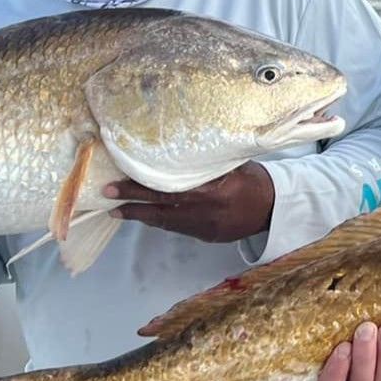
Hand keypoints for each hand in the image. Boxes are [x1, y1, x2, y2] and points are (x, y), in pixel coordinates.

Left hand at [104, 161, 273, 242]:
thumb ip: (209, 160)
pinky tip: (144, 216)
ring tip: (117, 209)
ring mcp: (203, 227)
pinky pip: (176, 228)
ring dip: (140, 215)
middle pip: (161, 206)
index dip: (142, 186)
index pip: (169, 188)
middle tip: (107, 194)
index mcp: (212, 191)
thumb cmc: (254, 181)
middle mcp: (204, 211)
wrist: (273, 210)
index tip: (119, 181)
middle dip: (132, 201)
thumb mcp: (235, 165)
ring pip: (165, 221)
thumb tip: (181, 145)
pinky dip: (158, 221)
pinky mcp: (205, 236)